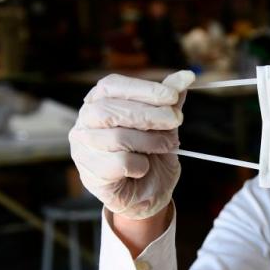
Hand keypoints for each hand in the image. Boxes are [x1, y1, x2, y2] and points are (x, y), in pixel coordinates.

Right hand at [69, 71, 194, 219]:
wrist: (151, 193)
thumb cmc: (153, 154)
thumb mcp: (166, 125)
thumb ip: (170, 102)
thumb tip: (187, 76)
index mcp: (98, 102)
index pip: (111, 86)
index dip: (142, 88)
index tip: (172, 95)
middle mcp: (84, 123)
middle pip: (110, 110)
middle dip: (149, 114)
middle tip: (176, 120)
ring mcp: (83, 149)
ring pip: (116, 138)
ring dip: (149, 141)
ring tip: (166, 145)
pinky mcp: (90, 175)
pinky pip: (118, 164)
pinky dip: (139, 165)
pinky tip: (143, 168)